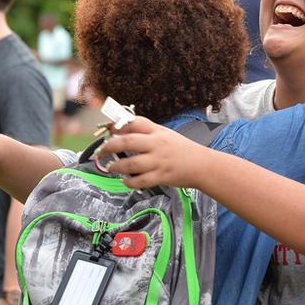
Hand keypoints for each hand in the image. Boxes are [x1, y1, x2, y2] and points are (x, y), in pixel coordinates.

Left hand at [97, 117, 211, 189]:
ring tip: (110, 166)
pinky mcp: (161, 177)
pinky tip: (125, 180)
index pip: (134, 122)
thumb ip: (147, 131)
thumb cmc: (183, 150)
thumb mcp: (166, 134)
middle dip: (110, 146)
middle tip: (102, 149)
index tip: (108, 129)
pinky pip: (140, 181)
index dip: (117, 125)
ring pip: (130, 164)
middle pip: (127, 142)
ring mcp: (159, 162)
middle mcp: (157, 145)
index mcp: (158, 132)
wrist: (202, 166)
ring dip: (116, 166)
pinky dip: (129, 182)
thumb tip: (124, 129)